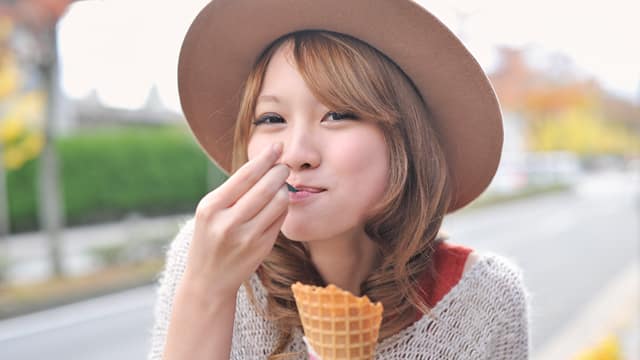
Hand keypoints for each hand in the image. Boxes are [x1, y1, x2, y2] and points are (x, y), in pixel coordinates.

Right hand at [182, 143, 288, 297]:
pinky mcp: (261, 247)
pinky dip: (283, 208)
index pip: (245, 175)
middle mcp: (227, 222)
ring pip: (279, 201)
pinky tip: (278, 206)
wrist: (208, 280)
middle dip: (280, 171)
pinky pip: (280, 218)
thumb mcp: (210, 212)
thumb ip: (232, 191)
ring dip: (284, 189)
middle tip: (284, 166)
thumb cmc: (210, 238)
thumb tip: (263, 162)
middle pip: (266, 186)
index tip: (277, 147)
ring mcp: (246, 236)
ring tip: (280, 187)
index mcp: (211, 207)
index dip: (265, 158)